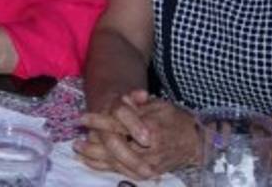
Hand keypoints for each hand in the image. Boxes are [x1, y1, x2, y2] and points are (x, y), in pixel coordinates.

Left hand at [75, 91, 197, 179]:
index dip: (98, 122)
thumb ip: (138, 104)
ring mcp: (149, 164)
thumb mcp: (158, 105)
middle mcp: (149, 150)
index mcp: (150, 129)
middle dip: (93, 147)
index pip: (118, 126)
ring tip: (79, 153)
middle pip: (114, 150)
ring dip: (96, 159)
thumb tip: (124, 98)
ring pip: (116, 164)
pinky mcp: (148, 174)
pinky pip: (123, 173)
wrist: (195, 141)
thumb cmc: (175, 119)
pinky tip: (94, 164)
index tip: (82, 118)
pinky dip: (107, 168)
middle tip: (75, 142)